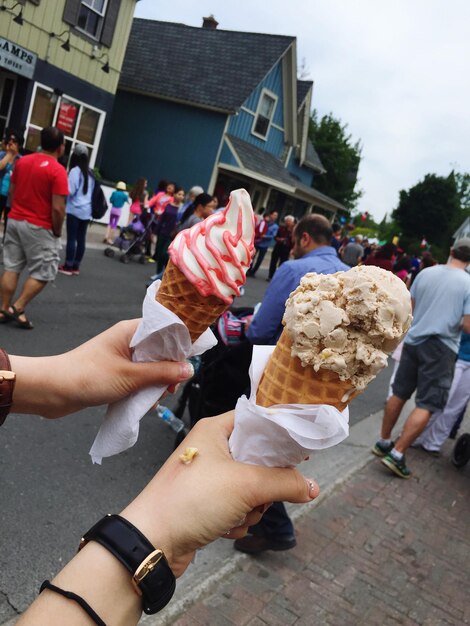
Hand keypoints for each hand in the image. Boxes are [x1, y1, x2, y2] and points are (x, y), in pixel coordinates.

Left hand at [10, 319, 193, 418]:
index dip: (180, 345)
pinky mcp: (116, 372)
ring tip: (153, 398)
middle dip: (169, 370)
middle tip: (168, 388)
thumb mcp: (131, 376)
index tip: (188, 363)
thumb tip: (189, 369)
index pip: (167, 329)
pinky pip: (140, 377)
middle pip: (162, 351)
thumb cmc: (88, 376)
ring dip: (156, 383)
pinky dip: (144, 389)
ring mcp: (122, 356)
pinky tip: (143, 403)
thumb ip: (162, 373)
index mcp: (132, 330)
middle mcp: (128, 340)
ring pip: (152, 367)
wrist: (52, 391)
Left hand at [121, 411, 318, 576]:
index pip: (257, 420)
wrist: (152, 542)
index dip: (280, 434)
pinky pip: (238, 506)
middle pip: (259, 458)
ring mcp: (209, 477)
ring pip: (251, 487)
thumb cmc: (192, 500)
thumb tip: (313, 486)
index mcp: (216, 429)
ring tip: (236, 514)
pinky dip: (237, 519)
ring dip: (251, 507)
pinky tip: (223, 528)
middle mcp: (212, 448)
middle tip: (260, 493)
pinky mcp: (206, 502)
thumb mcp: (246, 485)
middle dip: (264, 484)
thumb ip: (285, 482)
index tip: (300, 451)